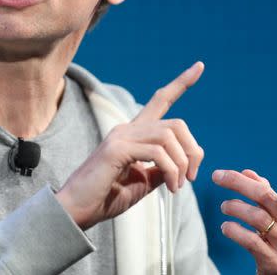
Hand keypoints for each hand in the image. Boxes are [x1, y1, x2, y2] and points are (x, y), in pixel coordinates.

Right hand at [55, 61, 204, 229]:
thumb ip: (159, 170)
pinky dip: (170, 170)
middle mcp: (127, 129)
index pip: (160, 100)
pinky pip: (158, 153)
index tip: (199, 66)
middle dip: (193, 150)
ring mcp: (121, 136)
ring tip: (176, 186)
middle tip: (190, 178)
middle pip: (175, 123)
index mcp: (133, 134)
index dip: (181, 84)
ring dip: (181, 164)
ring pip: (169, 136)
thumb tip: (179, 167)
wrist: (76, 210)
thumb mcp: (142, 183)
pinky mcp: (117, 149)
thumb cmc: (105, 198)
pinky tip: (168, 187)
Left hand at [213, 153, 276, 274]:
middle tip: (217, 176)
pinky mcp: (275, 262)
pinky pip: (249, 240)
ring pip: (255, 217)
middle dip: (237, 183)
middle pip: (265, 196)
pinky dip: (233, 230)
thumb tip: (246, 172)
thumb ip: (265, 194)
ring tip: (224, 207)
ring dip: (233, 207)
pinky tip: (226, 227)